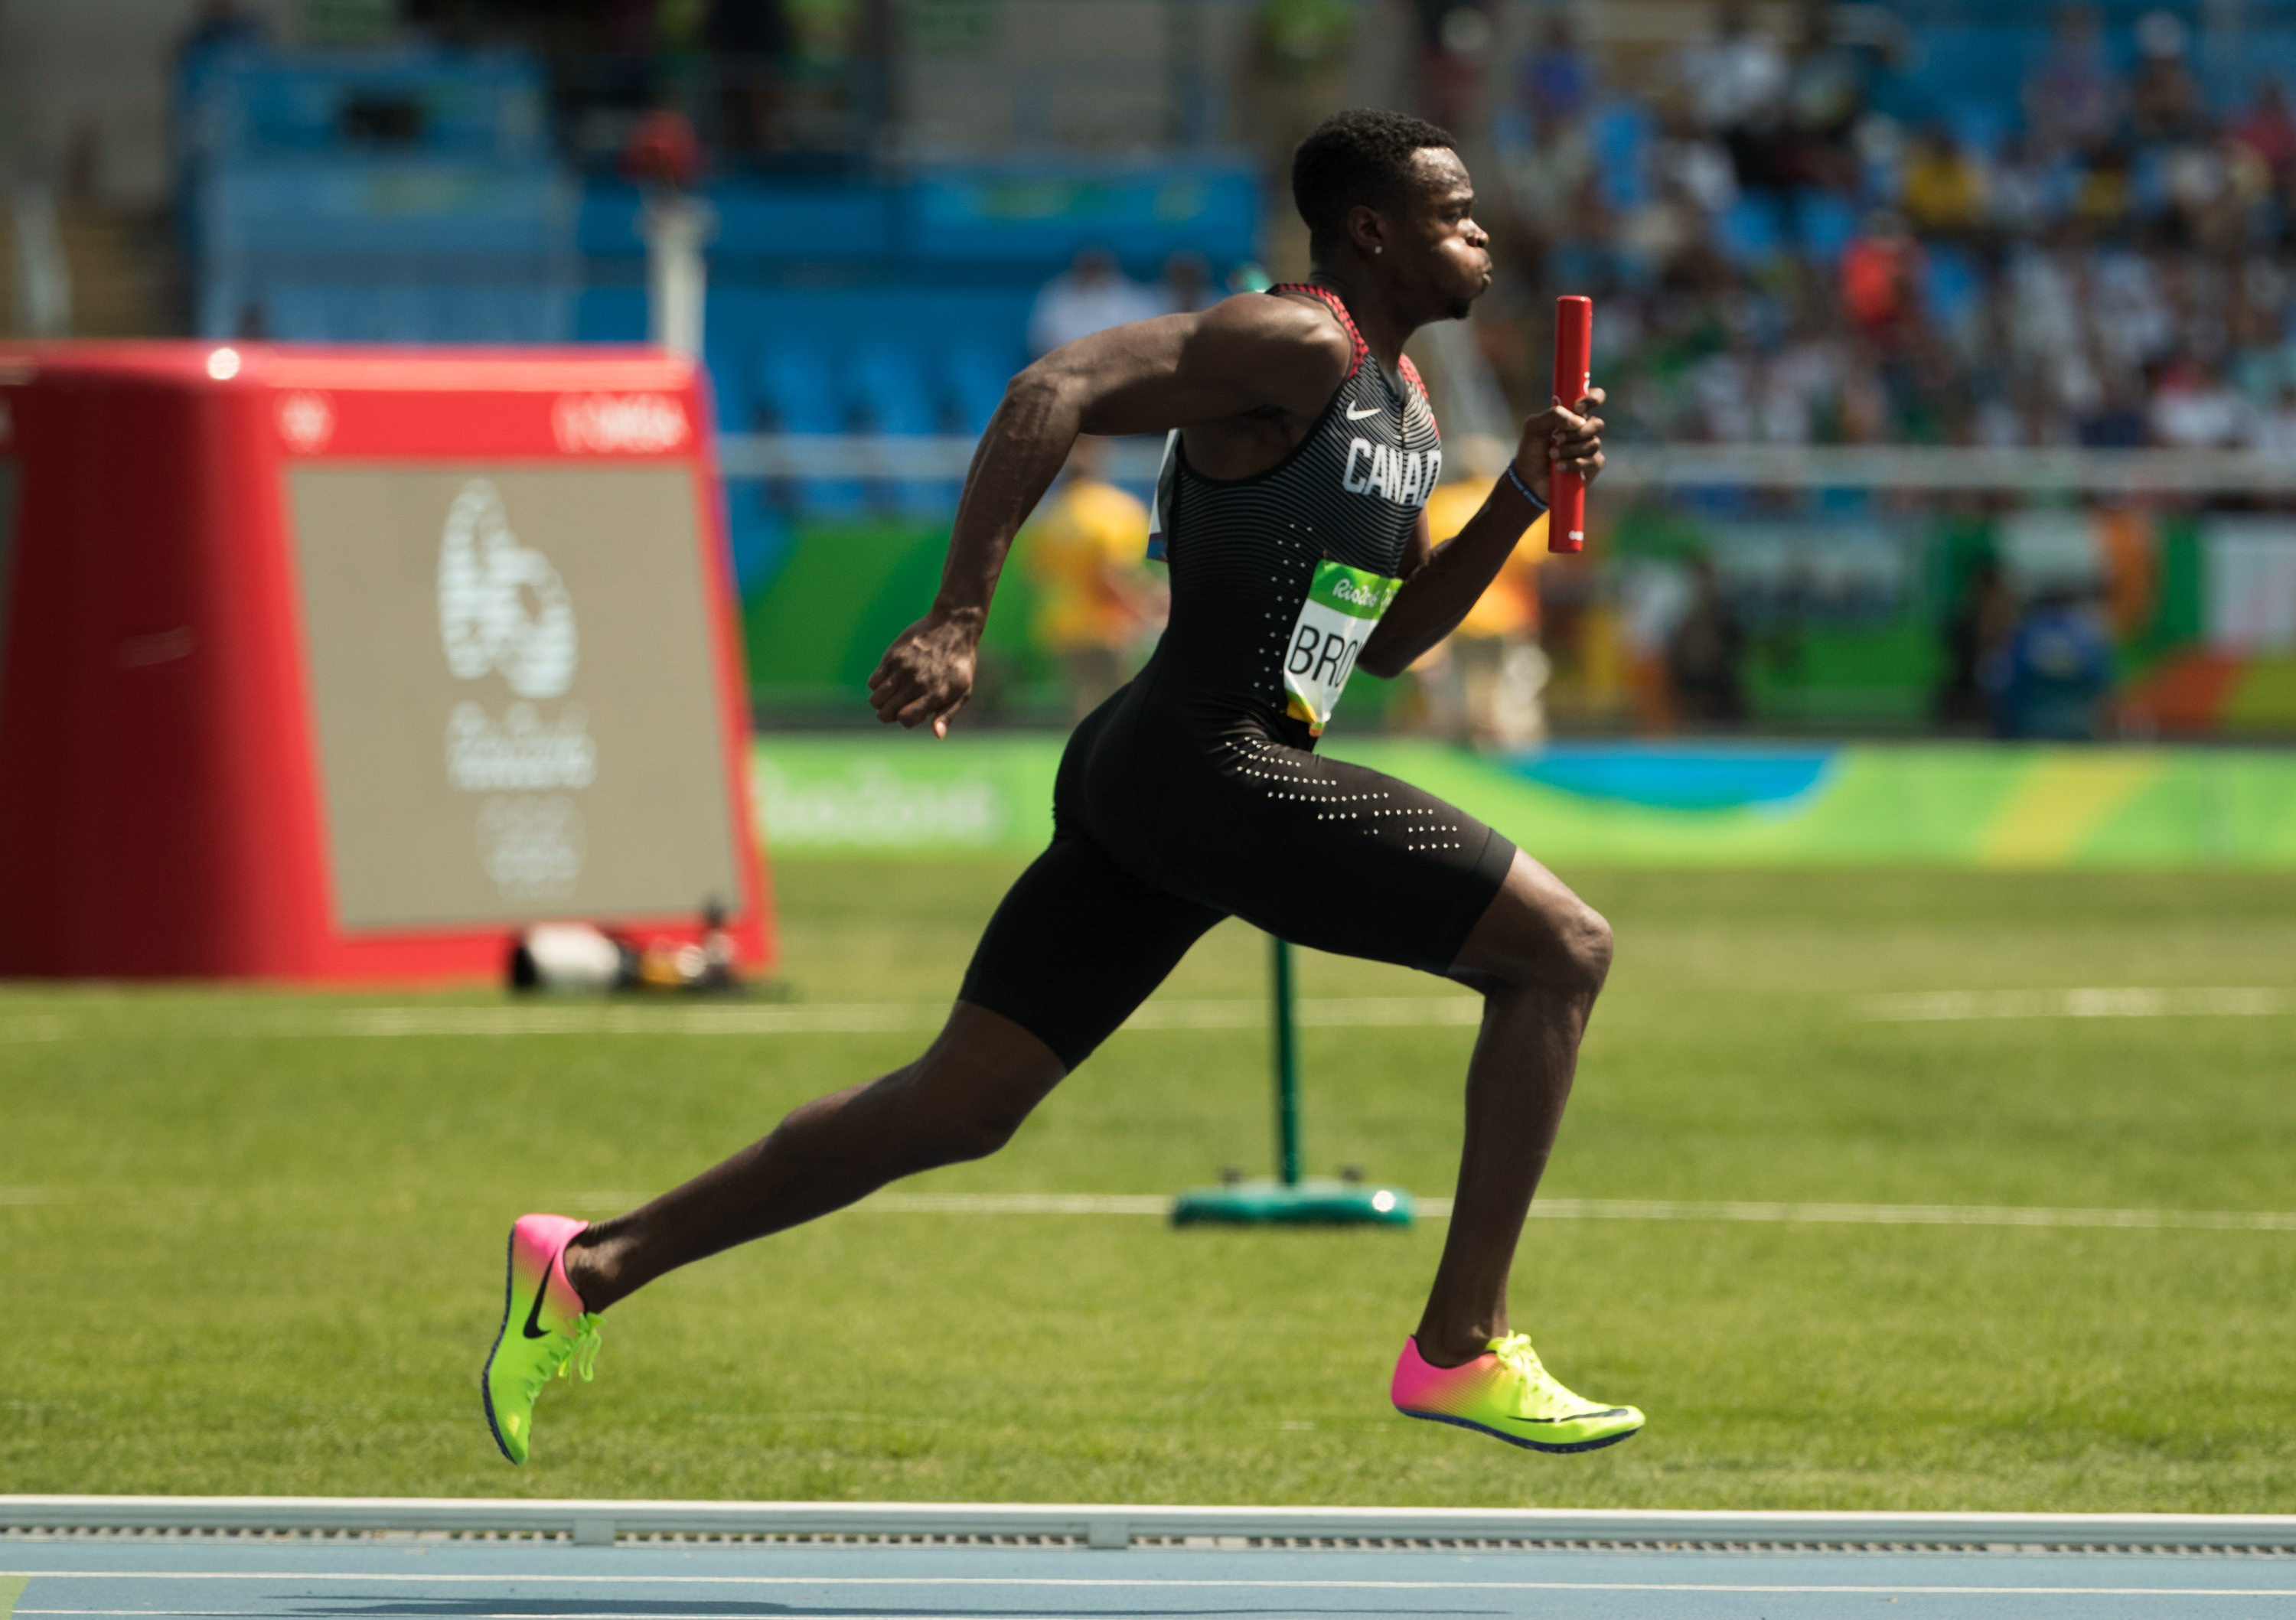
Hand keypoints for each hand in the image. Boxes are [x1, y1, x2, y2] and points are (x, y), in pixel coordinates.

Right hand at [866, 609, 980, 736]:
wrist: (954, 626)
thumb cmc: (960, 663)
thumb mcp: (963, 691)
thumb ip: (948, 714)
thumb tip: (936, 735)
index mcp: (935, 694)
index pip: (906, 719)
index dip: (906, 720)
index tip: (912, 713)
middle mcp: (916, 682)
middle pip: (887, 712)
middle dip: (890, 715)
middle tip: (898, 707)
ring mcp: (902, 668)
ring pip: (876, 699)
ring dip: (881, 703)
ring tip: (893, 696)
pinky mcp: (892, 656)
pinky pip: (873, 681)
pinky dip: (877, 687)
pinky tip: (890, 682)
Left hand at [1513, 386, 1605, 501]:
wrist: (1528, 480)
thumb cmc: (1531, 450)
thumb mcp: (1533, 427)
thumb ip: (1552, 415)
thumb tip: (1578, 420)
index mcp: (1573, 415)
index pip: (1594, 398)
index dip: (1592, 398)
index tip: (1577, 407)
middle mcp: (1584, 430)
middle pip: (1598, 424)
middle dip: (1578, 432)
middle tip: (1557, 438)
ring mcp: (1589, 448)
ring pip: (1593, 444)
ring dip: (1570, 450)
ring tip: (1552, 455)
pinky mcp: (1592, 466)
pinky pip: (1593, 461)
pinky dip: (1575, 463)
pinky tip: (1560, 467)